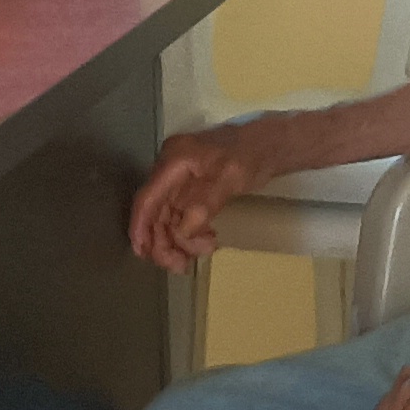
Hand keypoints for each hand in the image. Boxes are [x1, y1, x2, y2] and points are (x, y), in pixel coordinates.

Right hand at [128, 123, 270, 270]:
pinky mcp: (190, 190)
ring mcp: (180, 181)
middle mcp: (170, 170)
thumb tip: (182, 231)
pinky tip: (208, 240)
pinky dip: (191, 232)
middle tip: (180, 265)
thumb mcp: (229, 179)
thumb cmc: (250, 155)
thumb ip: (203, 204)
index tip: (142, 253)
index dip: (140, 227)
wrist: (269, 144)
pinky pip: (182, 217)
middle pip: (156, 213)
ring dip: (181, 240)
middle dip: (165, 242)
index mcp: (174, 161)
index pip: (147, 198)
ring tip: (206, 249)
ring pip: (168, 219)